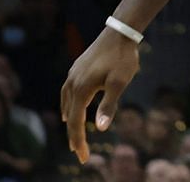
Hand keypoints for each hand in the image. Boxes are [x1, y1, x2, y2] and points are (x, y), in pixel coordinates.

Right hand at [60, 28, 140, 163]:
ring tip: (75, 137)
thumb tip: (100, 129)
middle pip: (70, 116)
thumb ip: (109, 106)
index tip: (83, 158)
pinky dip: (68, 106)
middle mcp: (72, 83)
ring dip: (70, 123)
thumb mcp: (119, 83)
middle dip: (74, 136)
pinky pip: (67, 93)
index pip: (76, 123)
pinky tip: (70, 110)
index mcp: (81, 89)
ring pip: (67, 105)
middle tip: (80, 153)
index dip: (79, 141)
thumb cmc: (123, 58)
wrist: (120, 32)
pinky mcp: (76, 69)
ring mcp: (72, 75)